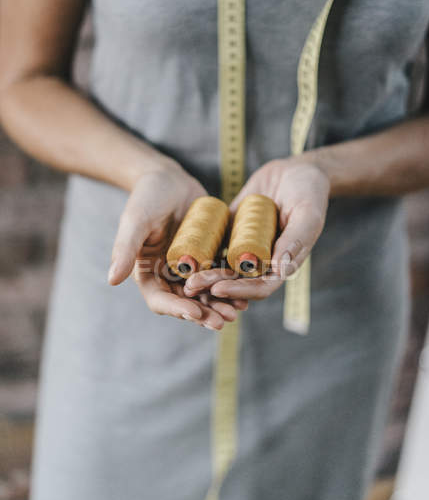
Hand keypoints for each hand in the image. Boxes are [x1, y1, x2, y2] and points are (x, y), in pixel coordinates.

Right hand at [108, 159, 247, 329]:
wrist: (169, 178)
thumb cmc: (147, 196)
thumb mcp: (135, 221)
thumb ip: (124, 249)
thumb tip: (112, 280)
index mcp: (147, 272)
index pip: (160, 299)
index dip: (178, 309)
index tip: (195, 313)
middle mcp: (168, 275)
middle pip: (186, 302)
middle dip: (204, 313)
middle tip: (222, 321)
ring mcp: (189, 268)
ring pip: (205, 293)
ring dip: (220, 305)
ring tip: (238, 311)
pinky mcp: (207, 257)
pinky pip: (219, 275)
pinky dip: (231, 285)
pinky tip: (247, 291)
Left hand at [184, 157, 329, 300]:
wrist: (296, 170)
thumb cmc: (309, 192)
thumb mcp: (308, 214)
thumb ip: (295, 240)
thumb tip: (278, 269)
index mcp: (283, 263)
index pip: (261, 286)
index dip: (239, 291)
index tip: (218, 288)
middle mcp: (263, 260)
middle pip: (237, 281)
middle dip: (214, 285)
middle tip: (191, 285)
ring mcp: (246, 247)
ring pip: (222, 267)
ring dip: (204, 274)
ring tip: (183, 276)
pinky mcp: (233, 232)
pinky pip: (216, 244)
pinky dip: (200, 252)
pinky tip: (182, 253)